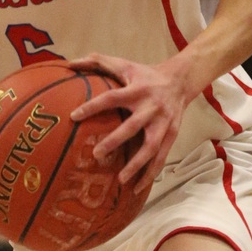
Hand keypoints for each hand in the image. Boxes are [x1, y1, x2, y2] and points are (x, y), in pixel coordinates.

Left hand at [72, 53, 191, 191]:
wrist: (181, 81)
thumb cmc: (145, 74)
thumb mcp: (124, 64)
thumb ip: (98, 62)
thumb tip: (70, 62)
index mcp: (137, 90)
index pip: (112, 98)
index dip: (93, 106)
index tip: (73, 116)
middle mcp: (151, 107)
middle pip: (133, 126)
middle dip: (116, 140)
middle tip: (96, 154)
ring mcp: (164, 123)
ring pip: (151, 147)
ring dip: (137, 165)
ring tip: (121, 180)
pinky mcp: (172, 135)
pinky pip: (161, 157)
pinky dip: (150, 173)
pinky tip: (137, 187)